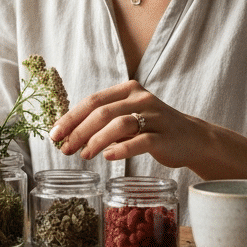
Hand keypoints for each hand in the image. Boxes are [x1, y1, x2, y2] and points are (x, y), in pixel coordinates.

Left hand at [48, 80, 203, 167]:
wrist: (192, 138)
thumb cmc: (153, 129)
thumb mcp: (128, 118)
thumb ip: (104, 123)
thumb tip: (68, 135)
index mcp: (128, 90)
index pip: (92, 101)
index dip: (71, 117)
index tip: (54, 134)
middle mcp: (140, 99)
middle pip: (102, 112)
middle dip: (79, 131)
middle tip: (65, 148)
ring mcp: (154, 116)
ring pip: (119, 124)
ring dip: (96, 140)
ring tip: (84, 155)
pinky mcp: (164, 135)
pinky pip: (140, 141)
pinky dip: (121, 149)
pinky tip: (108, 156)